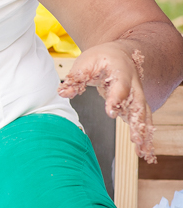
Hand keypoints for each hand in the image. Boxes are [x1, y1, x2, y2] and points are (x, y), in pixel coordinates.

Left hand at [59, 43, 155, 161]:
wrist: (120, 55)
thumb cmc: (100, 59)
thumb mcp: (85, 63)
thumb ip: (76, 78)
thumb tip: (62, 92)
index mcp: (121, 71)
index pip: (121, 86)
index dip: (117, 99)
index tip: (112, 112)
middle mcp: (134, 85)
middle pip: (138, 104)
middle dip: (138, 122)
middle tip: (135, 139)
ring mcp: (137, 96)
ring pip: (144, 116)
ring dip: (144, 133)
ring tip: (142, 151)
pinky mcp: (136, 106)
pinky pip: (143, 121)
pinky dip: (145, 136)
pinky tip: (144, 152)